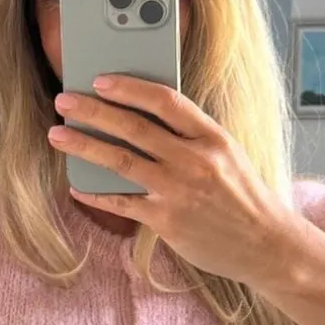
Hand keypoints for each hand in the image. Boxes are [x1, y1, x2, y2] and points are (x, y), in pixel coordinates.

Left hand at [48, 75, 305, 288]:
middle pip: (133, 127)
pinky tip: (76, 185)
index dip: (129, 88)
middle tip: (64, 101)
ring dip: (84, 145)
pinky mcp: (166, 220)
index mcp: (213, 136)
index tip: (100, 80)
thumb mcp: (227, 154)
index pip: (165, 100)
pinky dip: (95, 192)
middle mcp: (195, 160)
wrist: (266, 245)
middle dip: (93, 111)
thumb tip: (142, 117)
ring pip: (120, 160)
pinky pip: (121, 202)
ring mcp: (179, 191)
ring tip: (58, 134)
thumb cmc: (243, 196)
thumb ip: (191, 136)